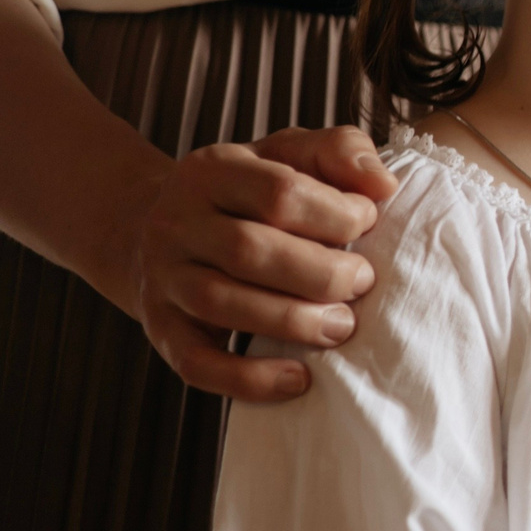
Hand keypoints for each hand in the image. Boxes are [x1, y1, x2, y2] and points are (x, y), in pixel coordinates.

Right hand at [128, 127, 396, 400]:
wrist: (147, 228)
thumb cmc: (245, 193)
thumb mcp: (287, 154)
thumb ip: (339, 151)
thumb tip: (383, 186)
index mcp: (212, 170)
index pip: (278, 192)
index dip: (336, 214)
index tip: (368, 224)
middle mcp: (178, 222)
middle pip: (250, 251)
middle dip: (322, 273)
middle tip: (363, 283)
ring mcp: (164, 278)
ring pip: (222, 305)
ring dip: (293, 322)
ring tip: (341, 328)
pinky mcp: (162, 330)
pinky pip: (197, 363)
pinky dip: (249, 379)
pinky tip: (299, 379)